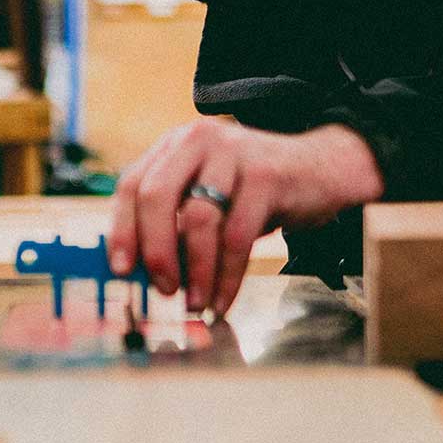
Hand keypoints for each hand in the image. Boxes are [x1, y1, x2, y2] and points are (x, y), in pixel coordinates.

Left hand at [107, 119, 383, 316]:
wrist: (320, 169)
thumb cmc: (254, 193)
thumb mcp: (208, 197)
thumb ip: (175, 223)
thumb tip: (139, 275)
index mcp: (176, 145)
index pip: (132, 184)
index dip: (121, 229)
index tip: (121, 270)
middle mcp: (199, 140)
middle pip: (157, 195)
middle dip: (154, 250)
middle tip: (162, 290)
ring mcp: (233, 153)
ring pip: (199, 219)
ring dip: (194, 271)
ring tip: (195, 303)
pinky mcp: (267, 175)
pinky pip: (238, 235)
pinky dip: (227, 276)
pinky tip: (223, 300)